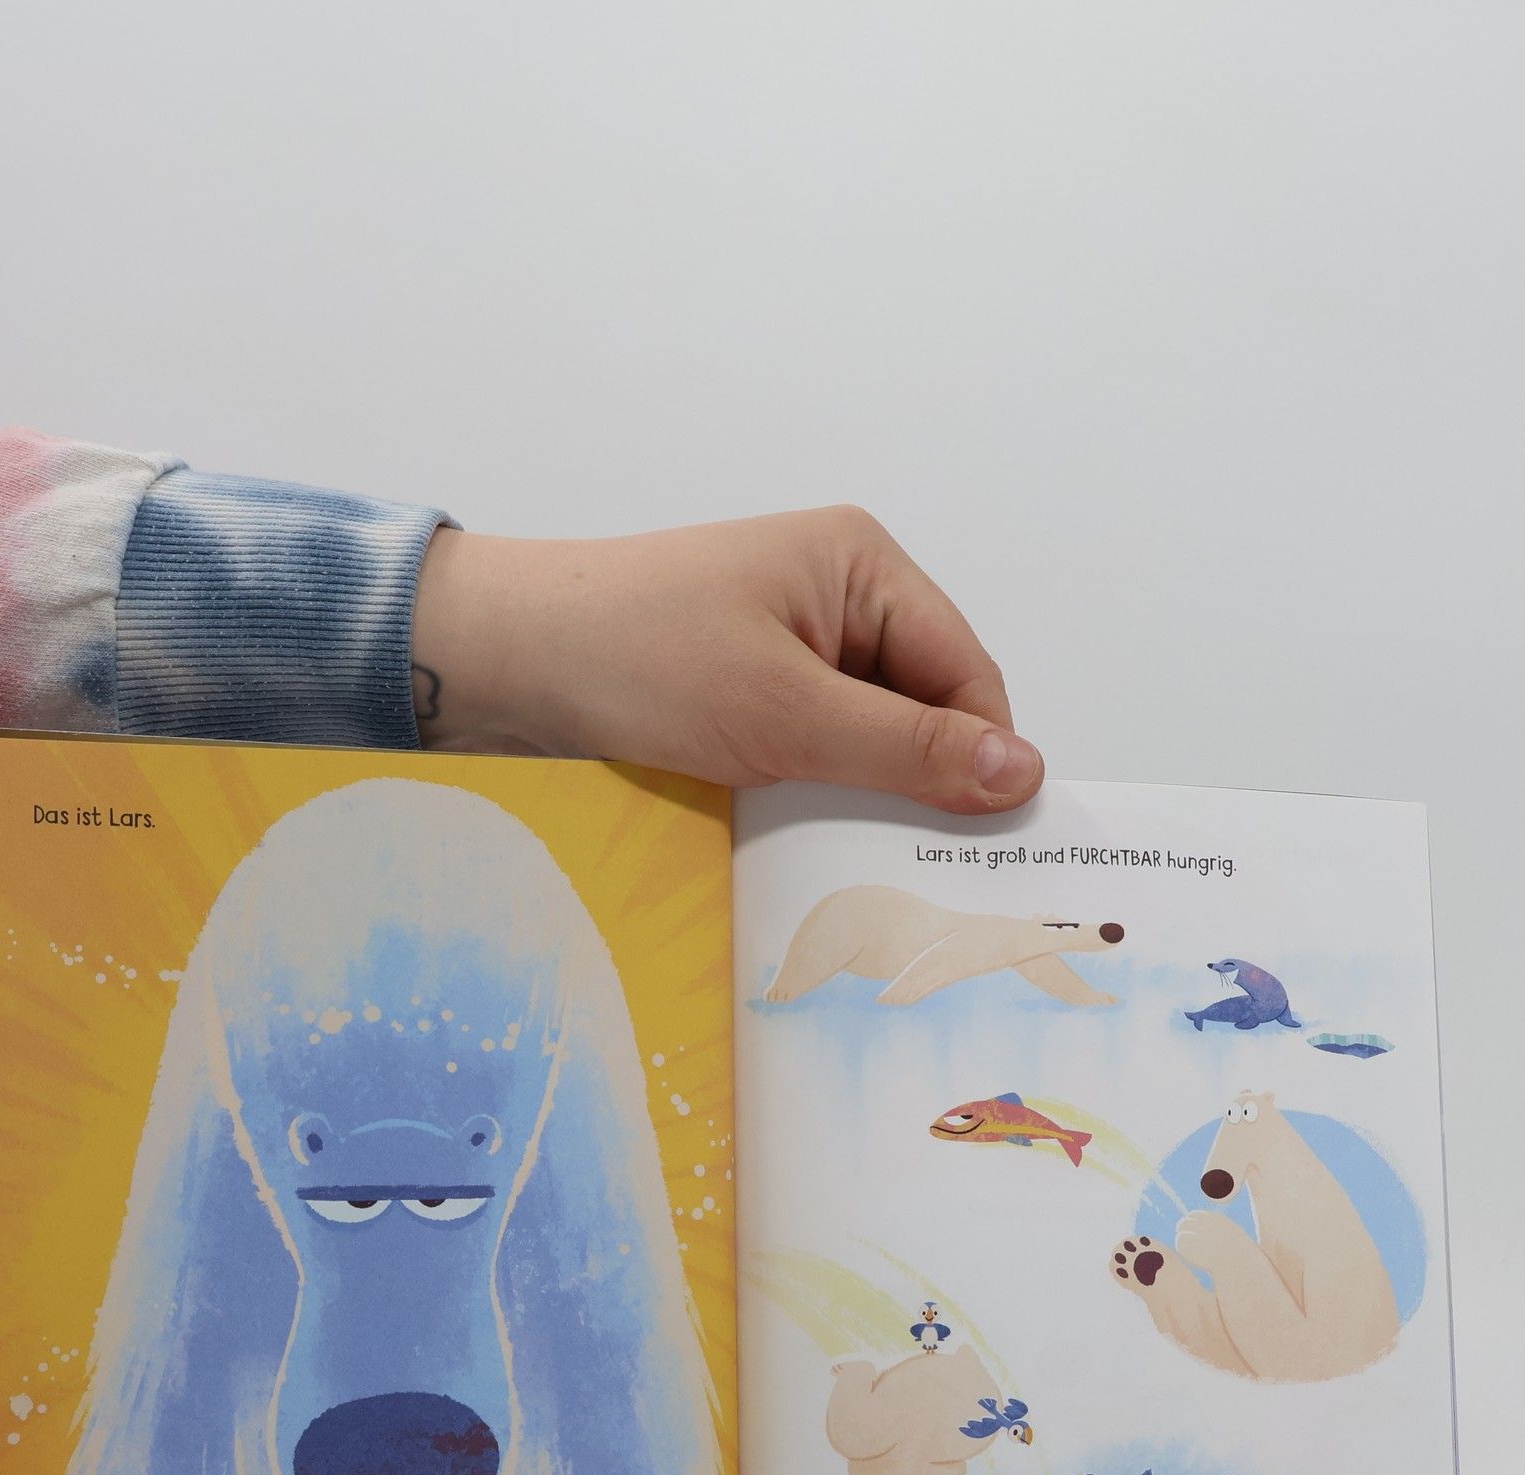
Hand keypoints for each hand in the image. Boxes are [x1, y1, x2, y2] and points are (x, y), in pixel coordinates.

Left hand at [410, 507, 1044, 814]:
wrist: (501, 658)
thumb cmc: (636, 660)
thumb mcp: (785, 714)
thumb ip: (907, 749)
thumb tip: (1023, 773)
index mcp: (862, 564)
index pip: (966, 673)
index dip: (978, 757)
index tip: (977, 846)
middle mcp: (838, 592)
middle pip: (924, 704)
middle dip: (917, 777)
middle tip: (907, 861)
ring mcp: (792, 638)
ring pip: (870, 732)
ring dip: (861, 788)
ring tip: (841, 841)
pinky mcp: (751, 681)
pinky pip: (818, 742)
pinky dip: (816, 785)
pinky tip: (798, 826)